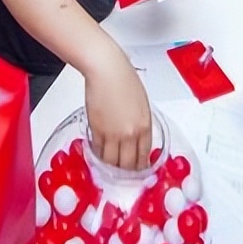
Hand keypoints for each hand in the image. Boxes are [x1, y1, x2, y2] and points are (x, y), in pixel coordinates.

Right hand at [84, 51, 152, 170]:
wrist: (107, 70)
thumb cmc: (124, 79)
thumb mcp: (142, 104)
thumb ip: (140, 123)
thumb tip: (136, 137)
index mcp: (145, 126)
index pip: (144, 156)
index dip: (140, 166)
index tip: (137, 169)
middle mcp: (130, 133)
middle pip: (128, 164)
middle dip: (126, 171)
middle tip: (123, 173)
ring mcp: (112, 134)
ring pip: (111, 161)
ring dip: (110, 166)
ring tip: (110, 166)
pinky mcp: (97, 130)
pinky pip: (98, 150)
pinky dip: (98, 154)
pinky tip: (99, 153)